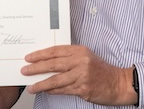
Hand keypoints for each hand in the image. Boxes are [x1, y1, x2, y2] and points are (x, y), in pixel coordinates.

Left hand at [21, 45, 135, 105]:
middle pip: (53, 64)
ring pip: (56, 80)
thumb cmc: (102, 71)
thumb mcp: (87, 57)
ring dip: (41, 84)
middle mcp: (80, 62)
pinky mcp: (83, 89)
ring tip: (31, 86)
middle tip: (25, 70)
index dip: (40, 54)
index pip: (55, 51)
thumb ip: (70, 58)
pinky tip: (45, 91)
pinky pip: (63, 90)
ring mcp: (82, 76)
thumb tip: (48, 62)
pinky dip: (52, 91)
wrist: (118, 83)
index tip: (29, 57)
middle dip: (36, 68)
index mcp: (80, 51)